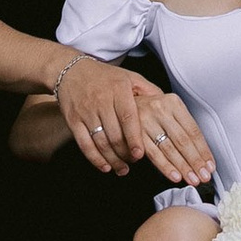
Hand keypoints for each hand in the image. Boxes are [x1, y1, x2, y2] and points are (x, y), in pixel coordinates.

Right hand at [54, 58, 214, 186]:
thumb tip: (168, 103)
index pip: (128, 117)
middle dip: (125, 153)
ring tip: (123, 168)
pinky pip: (84, 144)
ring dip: (113, 159)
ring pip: (100, 142)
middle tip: (135, 161)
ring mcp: (86, 112)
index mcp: (119, 90)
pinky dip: (95, 159)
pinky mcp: (74, 121)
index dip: (134, 138)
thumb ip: (149, 91)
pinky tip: (105, 166)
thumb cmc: (105, 77)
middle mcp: (101, 100)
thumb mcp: (130, 77)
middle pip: (114, 134)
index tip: (140, 154)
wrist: (72, 72)